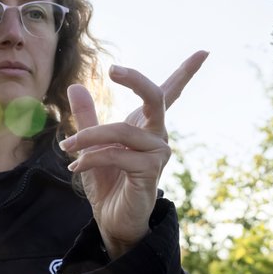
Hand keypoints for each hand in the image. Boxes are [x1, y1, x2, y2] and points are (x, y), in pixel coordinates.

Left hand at [60, 50, 208, 258]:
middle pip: (156, 97)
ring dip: (89, 137)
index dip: (186, 72)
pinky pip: (117, 154)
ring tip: (68, 147)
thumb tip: (76, 86)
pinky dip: (92, 157)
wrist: (112, 221)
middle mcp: (157, 136)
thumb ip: (87, 118)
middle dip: (136, 80)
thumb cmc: (108, 184)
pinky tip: (77, 166)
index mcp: (146, 126)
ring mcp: (157, 153)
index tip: (204, 51)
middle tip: (113, 69)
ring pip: (122, 130)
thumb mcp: (91, 146)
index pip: (170, 94)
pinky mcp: (150, 171)